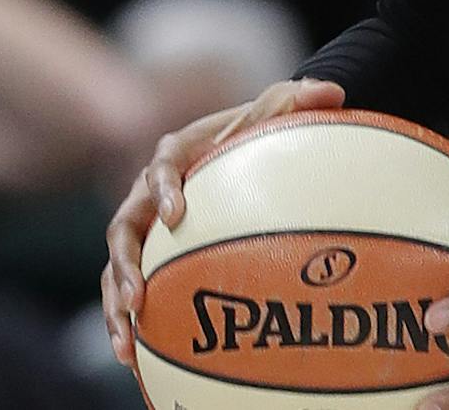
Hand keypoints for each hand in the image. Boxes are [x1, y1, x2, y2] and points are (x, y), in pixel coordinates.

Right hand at [99, 78, 345, 367]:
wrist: (249, 142)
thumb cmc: (263, 125)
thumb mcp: (280, 106)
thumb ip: (297, 100)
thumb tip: (332, 92)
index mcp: (178, 151)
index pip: (161, 166)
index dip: (164, 189)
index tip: (178, 215)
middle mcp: (149, 192)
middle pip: (123, 228)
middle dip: (125, 265)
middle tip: (138, 297)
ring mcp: (145, 226)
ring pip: (116, 267)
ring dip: (117, 303)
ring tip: (127, 342)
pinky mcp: (149, 254)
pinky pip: (130, 287)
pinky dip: (127, 319)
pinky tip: (133, 357)